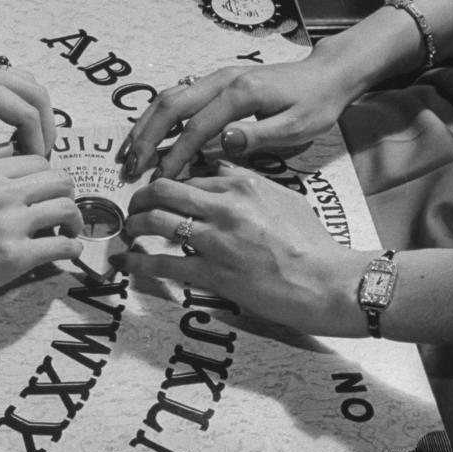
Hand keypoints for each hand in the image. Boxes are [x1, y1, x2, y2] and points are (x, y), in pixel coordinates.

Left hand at [0, 50, 56, 155]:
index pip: (26, 111)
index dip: (38, 141)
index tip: (37, 168)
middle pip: (36, 94)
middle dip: (48, 127)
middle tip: (43, 160)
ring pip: (27, 86)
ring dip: (39, 115)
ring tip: (32, 147)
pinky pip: (12, 85)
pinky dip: (24, 106)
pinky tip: (13, 131)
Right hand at [0, 145, 82, 319]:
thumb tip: (6, 152)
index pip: (35, 158)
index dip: (45, 175)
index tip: (45, 189)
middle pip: (59, 178)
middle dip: (65, 193)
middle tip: (61, 208)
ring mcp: (9, 222)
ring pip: (67, 207)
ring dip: (74, 220)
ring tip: (68, 230)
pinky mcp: (16, 255)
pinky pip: (63, 245)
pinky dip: (72, 248)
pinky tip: (67, 252)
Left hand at [111, 163, 374, 336]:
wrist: (327, 282)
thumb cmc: (313, 245)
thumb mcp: (287, 200)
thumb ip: (254, 186)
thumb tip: (231, 178)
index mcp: (244, 184)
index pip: (191, 170)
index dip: (169, 177)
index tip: (157, 185)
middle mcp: (226, 204)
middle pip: (165, 188)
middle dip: (142, 196)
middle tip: (134, 205)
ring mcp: (216, 238)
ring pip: (156, 219)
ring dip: (134, 224)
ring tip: (128, 230)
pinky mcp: (211, 272)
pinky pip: (162, 262)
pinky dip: (137, 261)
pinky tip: (125, 261)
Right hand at [121, 53, 352, 179]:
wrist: (326, 75)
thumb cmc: (315, 105)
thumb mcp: (296, 127)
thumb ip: (259, 135)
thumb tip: (223, 142)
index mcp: (241, 93)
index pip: (197, 127)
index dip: (175, 154)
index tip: (160, 179)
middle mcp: (222, 80)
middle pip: (171, 105)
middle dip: (146, 138)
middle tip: (130, 167)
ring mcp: (216, 78)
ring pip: (168, 97)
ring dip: (145, 125)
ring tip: (128, 153)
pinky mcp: (216, 82)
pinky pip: (178, 97)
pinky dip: (156, 116)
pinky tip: (146, 136)